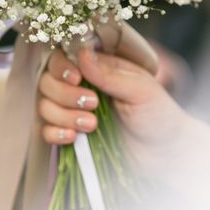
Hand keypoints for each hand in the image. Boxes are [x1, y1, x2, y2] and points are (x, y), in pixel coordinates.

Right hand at [39, 47, 196, 181]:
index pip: (62, 58)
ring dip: (63, 115)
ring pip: (44, 106)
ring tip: (92, 125)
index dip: (61, 67)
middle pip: (47, 81)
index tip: (76, 78)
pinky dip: (55, 133)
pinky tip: (73, 137)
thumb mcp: (141, 90)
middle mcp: (79, 86)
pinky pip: (46, 130)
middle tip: (93, 104)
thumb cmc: (158, 114)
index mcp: (97, 68)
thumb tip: (82, 55)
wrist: (164, 154)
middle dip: (65, 94)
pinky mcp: (70, 134)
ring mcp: (72, 111)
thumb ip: (110, 74)